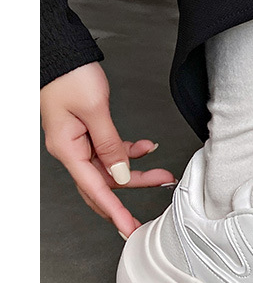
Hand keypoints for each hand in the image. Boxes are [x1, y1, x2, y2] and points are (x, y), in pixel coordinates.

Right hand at [41, 62, 175, 238]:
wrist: (60, 53)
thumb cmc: (69, 76)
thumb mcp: (95, 110)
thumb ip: (110, 144)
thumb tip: (120, 173)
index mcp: (67, 149)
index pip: (94, 189)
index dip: (114, 211)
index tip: (128, 228)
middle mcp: (70, 149)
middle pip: (104, 181)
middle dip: (134, 187)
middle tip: (161, 188)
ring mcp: (78, 142)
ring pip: (110, 167)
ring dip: (136, 168)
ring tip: (162, 170)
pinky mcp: (86, 131)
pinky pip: (109, 150)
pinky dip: (128, 150)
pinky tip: (146, 147)